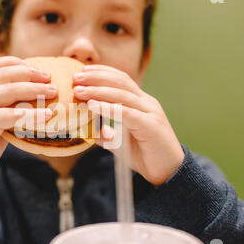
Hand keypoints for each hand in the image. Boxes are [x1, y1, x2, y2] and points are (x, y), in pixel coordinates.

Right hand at [0, 56, 55, 212]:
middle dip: (30, 73)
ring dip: (35, 90)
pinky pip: (13, 114)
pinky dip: (33, 114)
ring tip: (53, 92)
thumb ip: (4, 108)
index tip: (34, 66)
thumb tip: (32, 101)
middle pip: (5, 74)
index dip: (14, 62)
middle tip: (50, 78)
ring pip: (11, 90)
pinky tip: (47, 115)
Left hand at [73, 64, 184, 186]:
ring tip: (79, 91)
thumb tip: (88, 132)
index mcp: (141, 103)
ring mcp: (150, 112)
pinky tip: (93, 106)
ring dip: (98, 91)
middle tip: (75, 77)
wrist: (169, 172)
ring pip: (122, 95)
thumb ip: (107, 135)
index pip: (121, 80)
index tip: (82, 71)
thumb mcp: (121, 143)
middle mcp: (146, 103)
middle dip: (96, 77)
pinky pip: (127, 113)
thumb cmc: (145, 155)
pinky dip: (108, 108)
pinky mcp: (150, 125)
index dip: (102, 72)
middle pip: (120, 82)